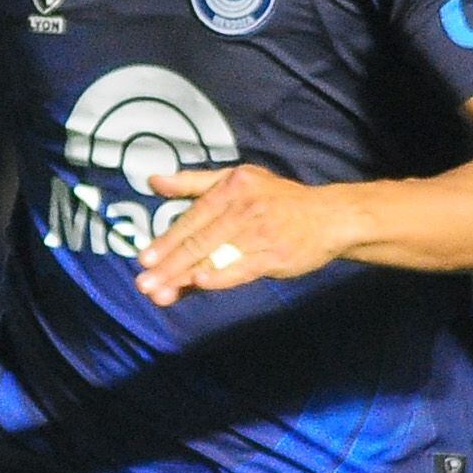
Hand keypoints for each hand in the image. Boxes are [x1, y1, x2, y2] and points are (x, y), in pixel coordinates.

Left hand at [135, 164, 352, 305]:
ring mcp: (260, 233)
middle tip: (143, 284)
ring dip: (185, 278)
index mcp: (231, 188)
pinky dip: (221, 276)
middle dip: (168, 265)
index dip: (166, 241)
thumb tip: (153, 181)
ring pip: (216, 258)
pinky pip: (242, 268)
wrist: (329, 217)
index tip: (143, 260)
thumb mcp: (238, 178)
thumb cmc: (276, 198)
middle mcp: (244, 208)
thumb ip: (193, 182)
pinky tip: (201, 283)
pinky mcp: (275, 256)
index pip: (192, 218)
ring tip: (161, 293)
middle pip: (199, 241)